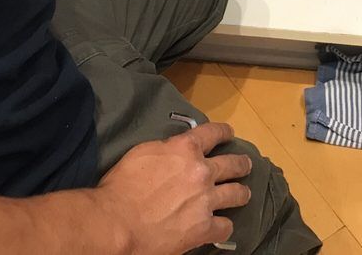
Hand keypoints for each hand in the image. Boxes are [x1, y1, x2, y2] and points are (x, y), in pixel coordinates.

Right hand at [97, 122, 251, 254]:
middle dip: (241, 164)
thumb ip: (167, 148)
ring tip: (243, 194)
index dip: (224, 132)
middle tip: (245, 165)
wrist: (116, 223)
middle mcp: (202, 172)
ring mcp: (206, 201)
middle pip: (232, 164)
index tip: (229, 133)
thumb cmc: (121, 186)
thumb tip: (175, 149)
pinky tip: (221, 227)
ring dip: (241, 193)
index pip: (213, 133)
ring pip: (236, 193)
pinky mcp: (204, 228)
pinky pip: (225, 227)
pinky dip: (224, 227)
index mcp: (186, 149)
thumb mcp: (143, 153)